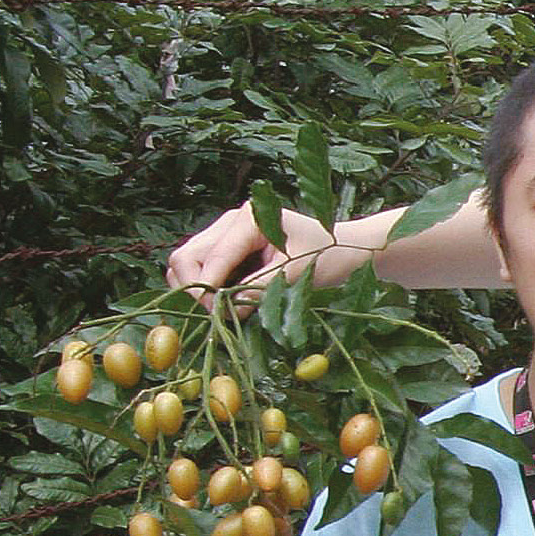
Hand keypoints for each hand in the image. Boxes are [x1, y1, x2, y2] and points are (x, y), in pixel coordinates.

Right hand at [165, 202, 346, 301]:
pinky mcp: (228, 247)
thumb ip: (258, 290)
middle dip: (195, 288)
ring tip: (222, 309)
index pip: (210, 257)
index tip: (218, 316)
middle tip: (218, 315)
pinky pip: (201, 268)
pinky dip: (206, 286)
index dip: (208, 290)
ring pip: (187, 262)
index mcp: (248, 219)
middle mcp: (230, 221)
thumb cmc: (330, 256)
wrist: (348, 248)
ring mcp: (226, 233)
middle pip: (186, 256)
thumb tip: (226, 312)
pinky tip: (226, 301)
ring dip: (198, 289)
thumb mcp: (295, 275)